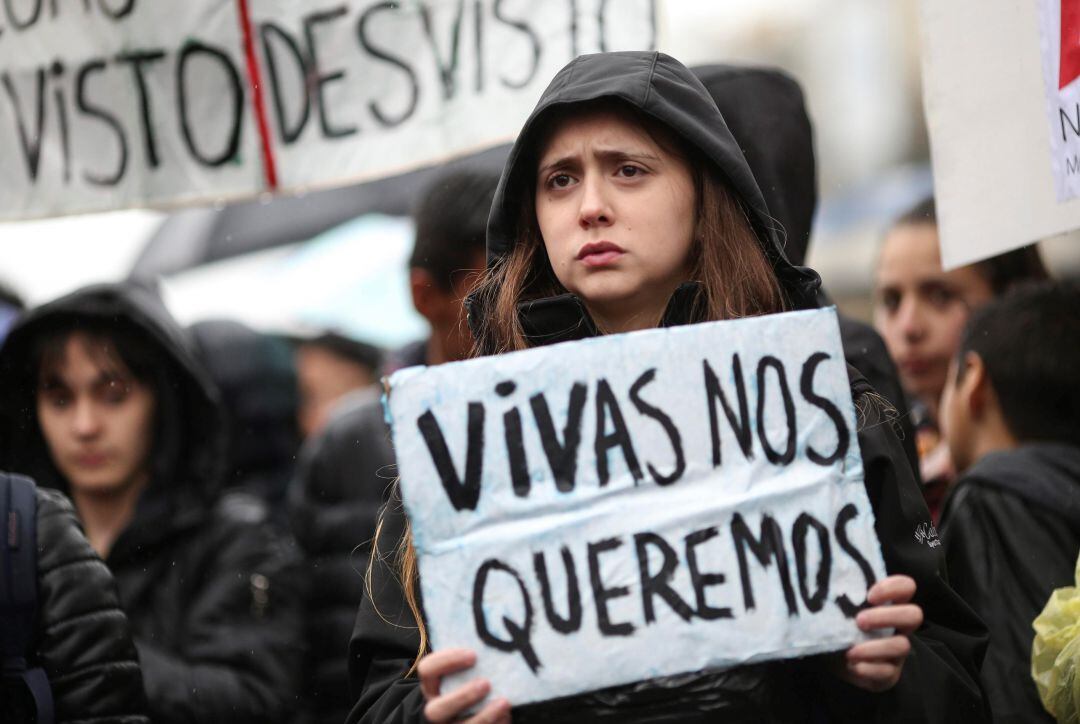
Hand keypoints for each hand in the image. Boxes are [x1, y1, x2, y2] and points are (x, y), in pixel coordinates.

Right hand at [418, 648, 511, 722]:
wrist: (465, 709)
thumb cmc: (468, 680)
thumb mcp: (461, 670)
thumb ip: (468, 658)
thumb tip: (493, 635)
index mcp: (431, 686)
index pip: (427, 670)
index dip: (447, 661)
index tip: (473, 655)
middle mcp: (436, 709)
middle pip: (436, 710)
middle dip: (463, 697)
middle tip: (486, 684)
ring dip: (483, 717)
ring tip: (504, 703)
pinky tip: (506, 716)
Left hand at [837, 575, 922, 691]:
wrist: (832, 660)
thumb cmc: (837, 626)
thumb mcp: (837, 610)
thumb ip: (840, 597)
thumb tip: (827, 588)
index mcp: (888, 604)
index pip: (906, 586)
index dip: (893, 588)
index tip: (870, 596)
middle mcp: (898, 626)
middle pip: (914, 615)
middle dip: (887, 617)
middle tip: (859, 621)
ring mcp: (897, 651)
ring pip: (902, 646)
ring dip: (874, 648)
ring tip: (850, 651)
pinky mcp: (890, 673)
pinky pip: (888, 672)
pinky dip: (868, 669)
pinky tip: (853, 665)